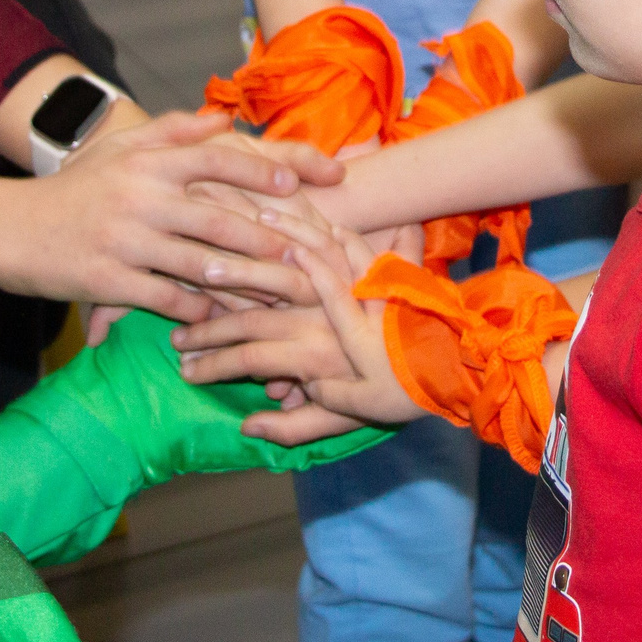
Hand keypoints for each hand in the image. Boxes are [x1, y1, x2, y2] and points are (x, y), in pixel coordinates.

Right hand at [0, 111, 328, 320]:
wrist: (7, 229)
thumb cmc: (73, 188)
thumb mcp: (118, 150)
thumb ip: (172, 132)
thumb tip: (224, 119)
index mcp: (146, 164)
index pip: (215, 160)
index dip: (259, 171)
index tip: (296, 184)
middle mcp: (140, 199)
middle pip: (219, 220)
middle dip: (269, 241)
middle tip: (307, 256)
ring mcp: (125, 242)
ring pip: (200, 265)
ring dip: (246, 282)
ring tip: (280, 294)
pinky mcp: (108, 281)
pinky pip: (166, 298)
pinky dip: (198, 310)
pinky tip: (224, 319)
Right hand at [173, 215, 423, 442]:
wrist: (455, 367)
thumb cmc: (401, 396)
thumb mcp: (350, 418)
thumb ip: (298, 424)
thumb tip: (250, 426)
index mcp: (321, 356)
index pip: (255, 354)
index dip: (217, 356)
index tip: (186, 359)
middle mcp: (330, 317)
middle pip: (264, 303)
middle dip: (224, 299)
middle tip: (194, 289)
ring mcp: (356, 288)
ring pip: (308, 257)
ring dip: (275, 241)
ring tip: (248, 222)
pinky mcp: (377, 271)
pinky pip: (345, 243)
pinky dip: (319, 228)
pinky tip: (301, 215)